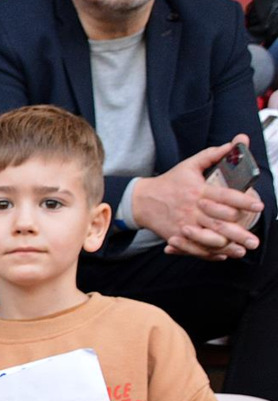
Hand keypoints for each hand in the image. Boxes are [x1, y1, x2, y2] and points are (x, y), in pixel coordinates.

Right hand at [133, 135, 263, 260]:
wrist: (141, 200)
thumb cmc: (169, 182)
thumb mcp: (189, 165)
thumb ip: (212, 155)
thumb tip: (235, 144)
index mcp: (198, 191)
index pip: (225, 196)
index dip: (243, 202)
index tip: (258, 207)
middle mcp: (193, 209)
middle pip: (220, 223)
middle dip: (239, 233)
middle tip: (255, 240)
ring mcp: (184, 225)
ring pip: (209, 239)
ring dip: (227, 247)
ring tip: (243, 250)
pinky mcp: (177, 236)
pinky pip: (195, 248)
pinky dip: (209, 254)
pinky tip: (223, 255)